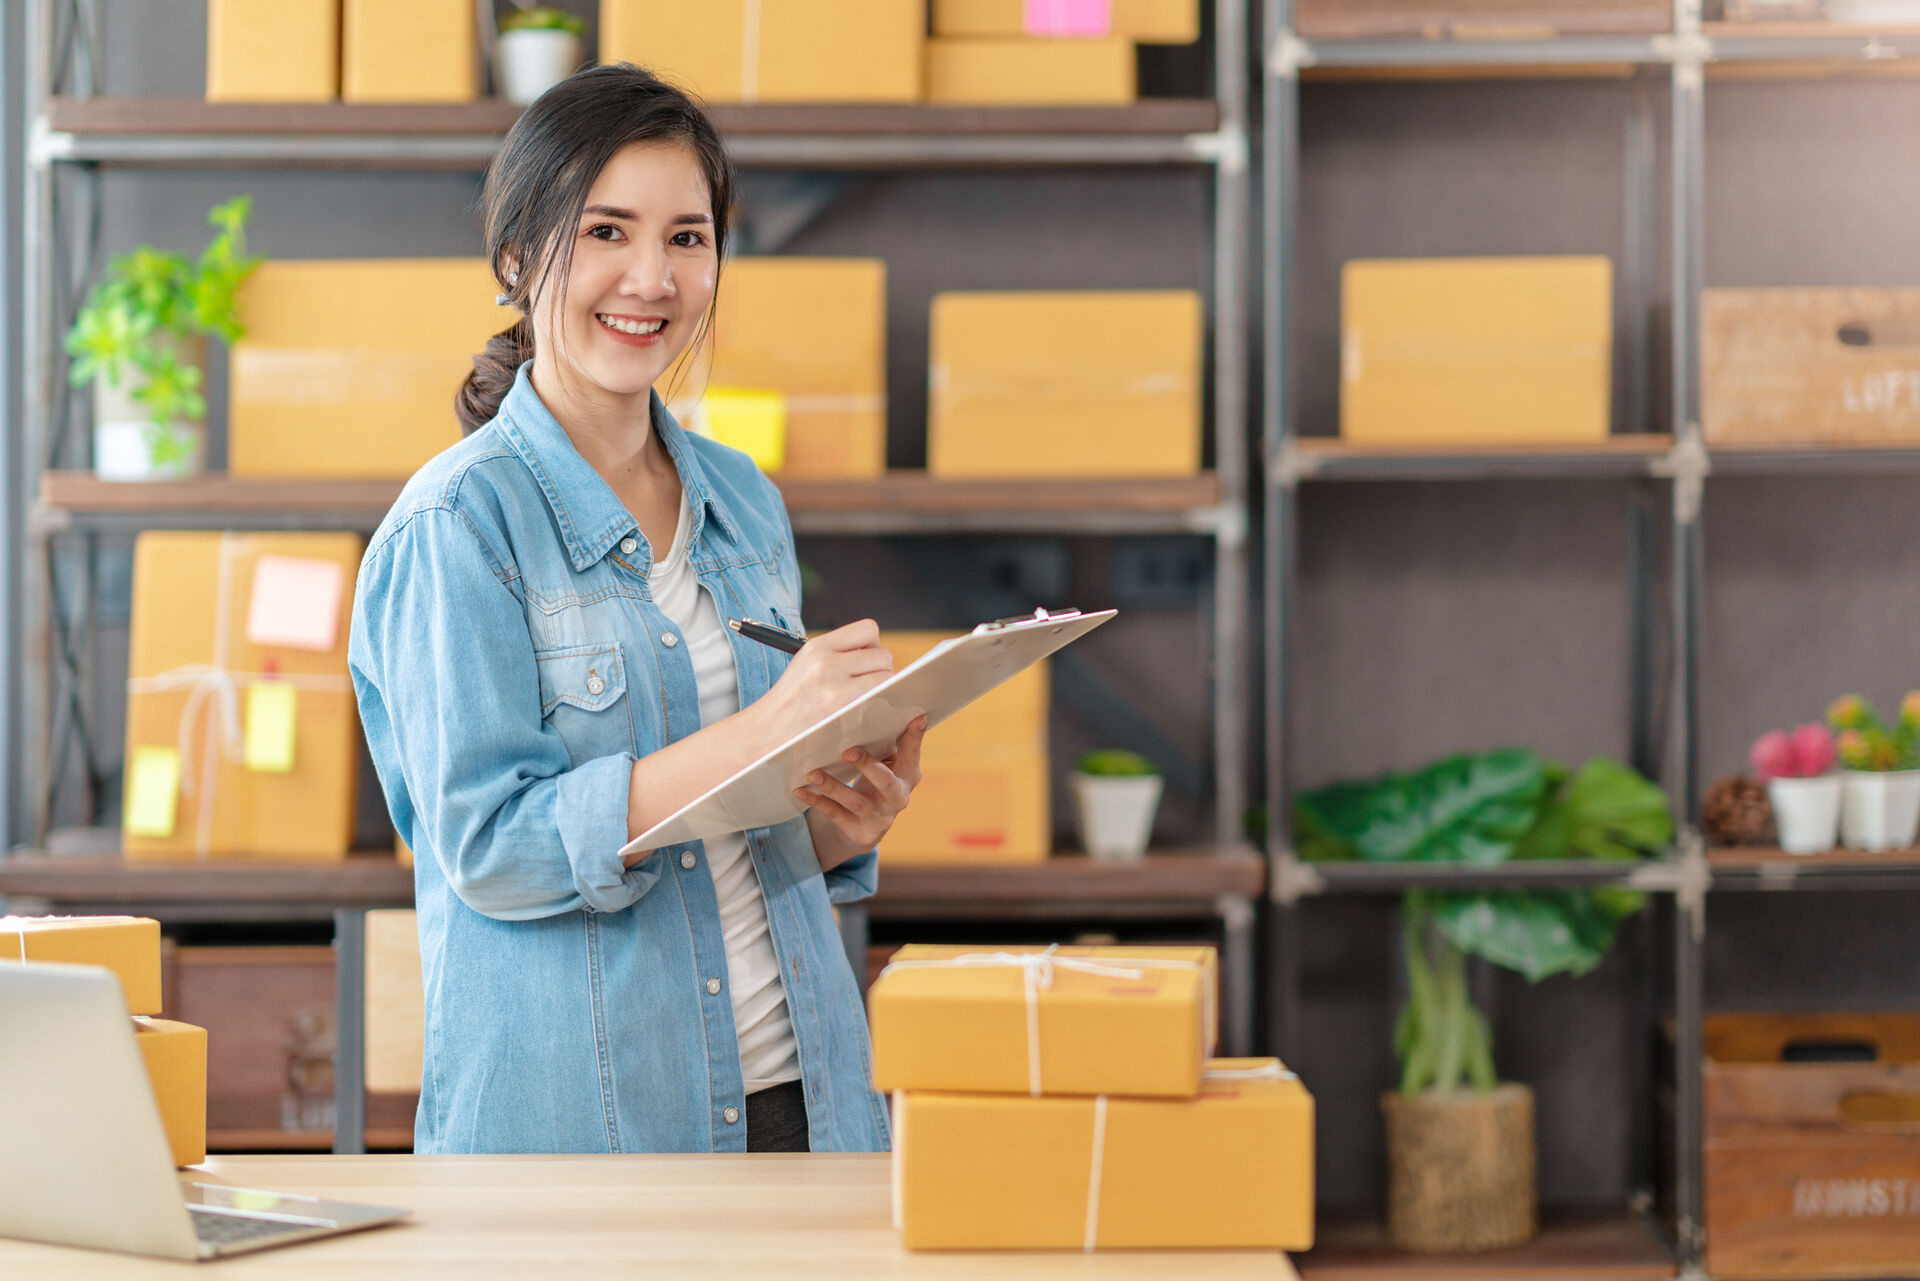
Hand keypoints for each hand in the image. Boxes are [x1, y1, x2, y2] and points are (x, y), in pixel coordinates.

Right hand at [750, 618, 892, 748]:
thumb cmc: (791, 702)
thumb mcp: (807, 664)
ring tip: (863, 699)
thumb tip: (876, 653)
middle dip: (880, 669)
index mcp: (817, 646)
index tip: (863, 662)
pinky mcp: (842, 709)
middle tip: (865, 685)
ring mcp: (835, 686)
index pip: (868, 630)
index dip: (872, 645)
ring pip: (887, 676)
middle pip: (883, 654)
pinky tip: (865, 711)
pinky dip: (880, 703)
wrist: (767, 732)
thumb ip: (838, 654)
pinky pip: (881, 696)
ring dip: (882, 688)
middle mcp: (826, 662)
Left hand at [796, 715, 927, 859]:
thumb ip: (882, 747)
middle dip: (868, 766)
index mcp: (908, 776)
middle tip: (848, 751)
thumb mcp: (886, 766)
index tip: (918, 718)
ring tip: (813, 772)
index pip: (912, 755)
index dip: (915, 738)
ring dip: (834, 786)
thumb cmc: (875, 783)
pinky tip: (801, 790)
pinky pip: (835, 814)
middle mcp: (897, 797)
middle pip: (885, 782)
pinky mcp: (858, 830)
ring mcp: (879, 816)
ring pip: (856, 801)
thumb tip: (867, 717)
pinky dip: (817, 801)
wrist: (866, 828)